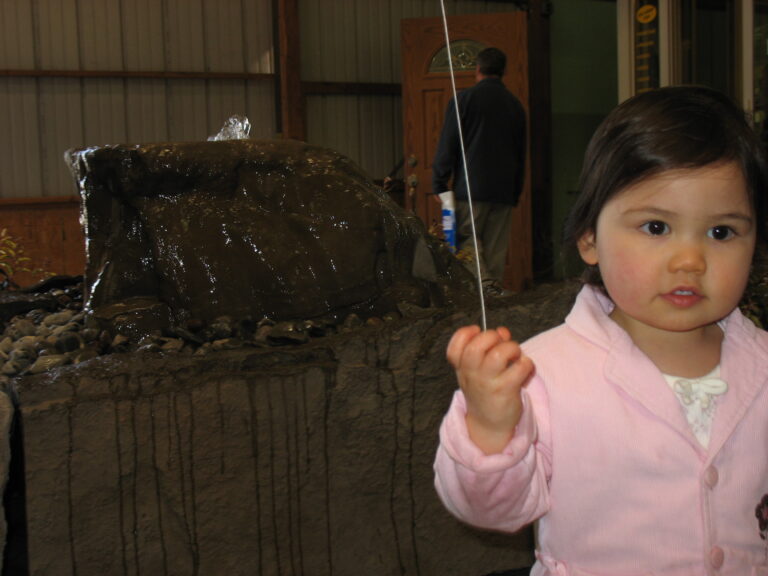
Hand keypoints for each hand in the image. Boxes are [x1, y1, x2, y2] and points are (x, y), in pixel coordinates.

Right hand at [446, 325, 533, 453]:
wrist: (489, 424)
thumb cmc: (486, 391)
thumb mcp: (478, 370)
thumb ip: (489, 347)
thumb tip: (503, 332)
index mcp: (462, 367)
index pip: (454, 347)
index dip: (465, 334)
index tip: (476, 331)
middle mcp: (472, 374)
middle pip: (475, 347)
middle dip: (491, 336)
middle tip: (501, 343)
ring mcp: (488, 384)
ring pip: (498, 355)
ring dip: (511, 348)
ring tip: (515, 355)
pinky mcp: (505, 391)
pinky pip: (520, 368)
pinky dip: (526, 363)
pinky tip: (524, 369)